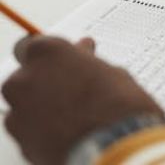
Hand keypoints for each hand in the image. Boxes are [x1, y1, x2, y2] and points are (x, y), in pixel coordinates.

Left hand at [1, 36, 163, 164]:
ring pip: (25, 102)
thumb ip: (87, 62)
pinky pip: (28, 127)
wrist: (116, 146)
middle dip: (47, 80)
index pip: (34, 44)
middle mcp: (26, 77)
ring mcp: (19, 109)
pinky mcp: (20, 139)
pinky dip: (42, 127)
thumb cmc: (119, 107)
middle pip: (27, 74)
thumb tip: (84, 59)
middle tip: (75, 89)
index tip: (66, 62)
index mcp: (48, 52)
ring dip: (44, 105)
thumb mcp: (112, 72)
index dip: (53, 56)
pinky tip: (68, 130)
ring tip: (75, 115)